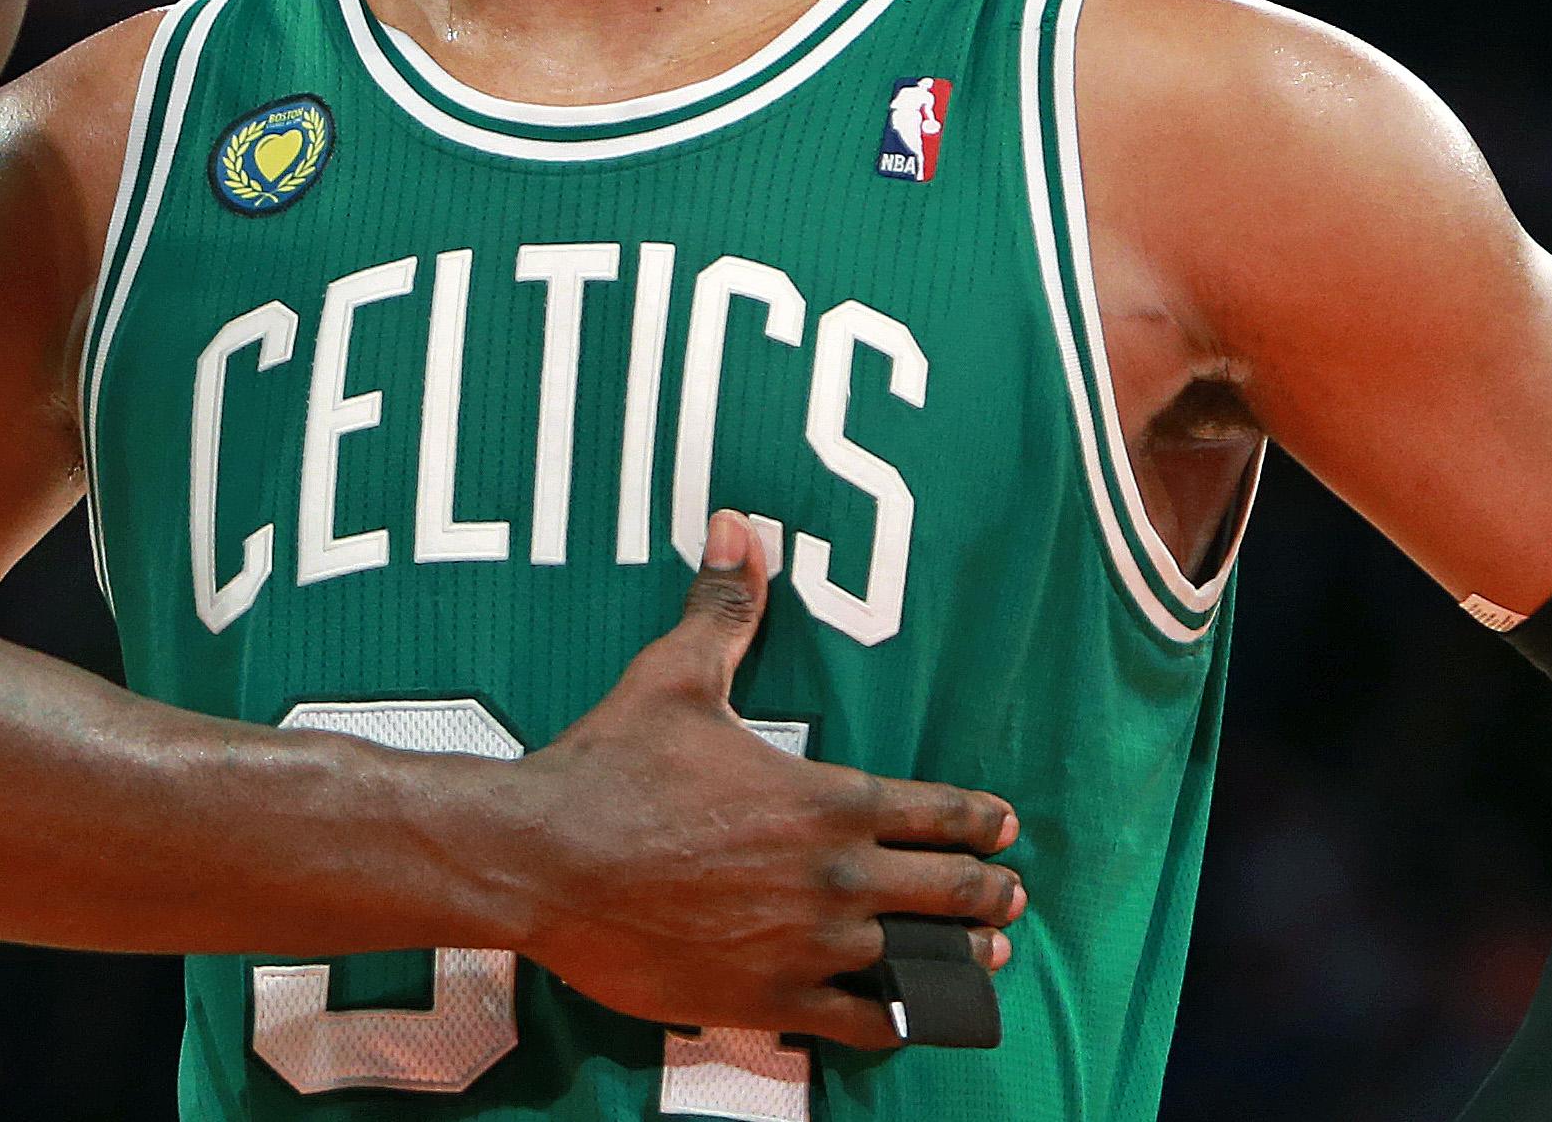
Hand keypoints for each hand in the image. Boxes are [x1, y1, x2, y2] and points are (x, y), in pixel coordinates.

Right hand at [496, 511, 1024, 1049]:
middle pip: (951, 894)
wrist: (542, 860)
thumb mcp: (673, 677)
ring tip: (983, 959)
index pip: (941, 812)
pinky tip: (906, 1017)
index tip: (1003, 826)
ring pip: (919, 964)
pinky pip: (859, 1024)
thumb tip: (739, 526)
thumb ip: (724, 611)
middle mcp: (835, 878)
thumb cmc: (610, 766)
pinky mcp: (768, 1000)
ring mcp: (807, 947)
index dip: (982, 820)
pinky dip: (892, 1019)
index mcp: (828, 799)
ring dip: (960, 960)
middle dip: (988, 894)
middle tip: (1009, 895)